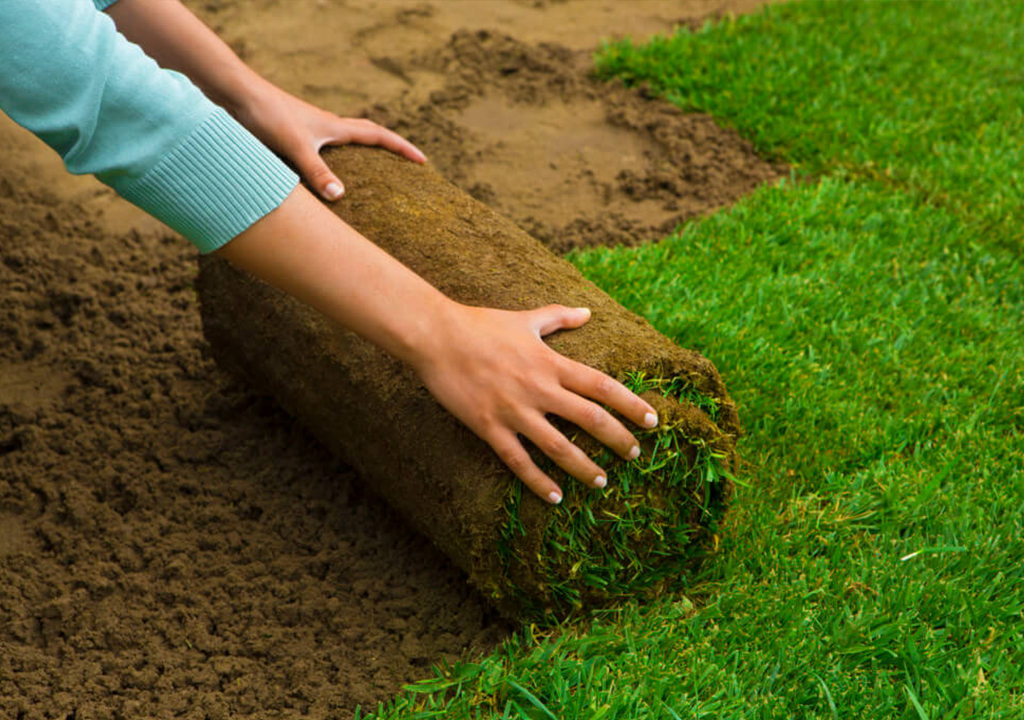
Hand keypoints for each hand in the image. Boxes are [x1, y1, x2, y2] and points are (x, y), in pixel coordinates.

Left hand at [234, 84, 426, 200]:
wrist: (234, 94)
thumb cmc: (266, 115)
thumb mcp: (295, 146)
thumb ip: (317, 171)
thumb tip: (340, 197)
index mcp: (334, 127)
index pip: (378, 136)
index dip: (402, 148)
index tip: (422, 161)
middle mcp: (324, 127)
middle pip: (365, 135)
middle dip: (387, 150)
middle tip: (404, 164)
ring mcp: (308, 131)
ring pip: (342, 144)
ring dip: (359, 155)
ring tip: (369, 175)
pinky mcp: (290, 137)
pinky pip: (319, 152)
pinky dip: (329, 164)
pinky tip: (321, 180)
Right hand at [412, 303, 659, 504]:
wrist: (436, 336)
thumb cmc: (481, 325)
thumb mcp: (525, 319)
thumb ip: (558, 319)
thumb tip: (587, 312)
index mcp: (550, 362)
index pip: (601, 386)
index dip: (631, 404)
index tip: (651, 421)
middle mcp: (538, 388)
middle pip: (589, 418)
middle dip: (616, 439)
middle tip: (634, 455)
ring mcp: (514, 410)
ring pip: (558, 446)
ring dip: (583, 467)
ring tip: (601, 482)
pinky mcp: (490, 427)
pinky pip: (518, 461)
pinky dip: (538, 482)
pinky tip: (554, 497)